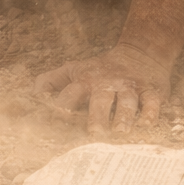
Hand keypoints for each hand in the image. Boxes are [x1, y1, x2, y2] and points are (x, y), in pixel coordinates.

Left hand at [35, 41, 170, 133]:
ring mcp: (129, 86)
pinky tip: (148, 124)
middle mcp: (107, 83)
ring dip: (124, 116)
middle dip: (97, 116)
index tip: (57, 120)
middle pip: (101, 99)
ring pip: (127, 101)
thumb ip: (51, 80)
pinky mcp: (151, 90)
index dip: (63, 105)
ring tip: (121, 132)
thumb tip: (31, 95)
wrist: (141, 51)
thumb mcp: (75, 69)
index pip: (71, 94)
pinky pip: (152, 101)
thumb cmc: (100, 69)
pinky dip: (151, 112)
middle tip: (94, 133)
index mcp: (85, 80)